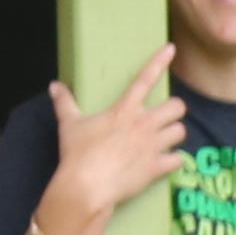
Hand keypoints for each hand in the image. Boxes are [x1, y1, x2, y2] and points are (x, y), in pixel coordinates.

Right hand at [45, 50, 195, 226]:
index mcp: (124, 109)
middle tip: (164, 117)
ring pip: (181, 131)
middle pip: (177, 106)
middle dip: (174, 110)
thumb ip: (64, 102)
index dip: (159, 61)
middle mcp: (143, 124)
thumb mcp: (69, 124)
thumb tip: (54, 86)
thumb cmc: (77, 153)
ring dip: (175, 134)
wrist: (86, 185)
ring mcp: (153, 146)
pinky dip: (174, 161)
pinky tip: (166, 162)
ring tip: (166, 138)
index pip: (145, 78)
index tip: (171, 48)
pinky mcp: (156, 168)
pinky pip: (178, 160)